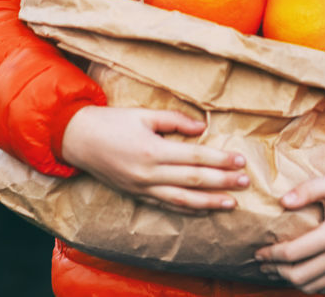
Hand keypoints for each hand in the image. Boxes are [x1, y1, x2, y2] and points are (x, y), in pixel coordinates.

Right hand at [59, 106, 248, 214]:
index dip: (220, 160)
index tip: (240, 161)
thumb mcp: (144, 114)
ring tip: (232, 202)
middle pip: (194, 180)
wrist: (79, 140)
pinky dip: (188, 209)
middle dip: (222, 182)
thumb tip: (202, 129)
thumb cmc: (112, 122)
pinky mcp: (137, 196)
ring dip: (210, 202)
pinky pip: (167, 206)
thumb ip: (175, 121)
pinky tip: (205, 209)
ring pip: (183, 200)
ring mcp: (143, 188)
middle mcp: (149, 174)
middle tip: (245, 182)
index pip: (196, 157)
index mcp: (153, 150)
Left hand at [255, 173, 324, 292]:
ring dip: (290, 281)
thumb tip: (282, 201)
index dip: (272, 255)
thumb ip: (306, 190)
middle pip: (300, 275)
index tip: (259, 251)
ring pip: (312, 286)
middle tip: (262, 263)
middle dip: (276, 271)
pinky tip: (298, 274)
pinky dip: (310, 285)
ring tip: (276, 270)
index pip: (293, 253)